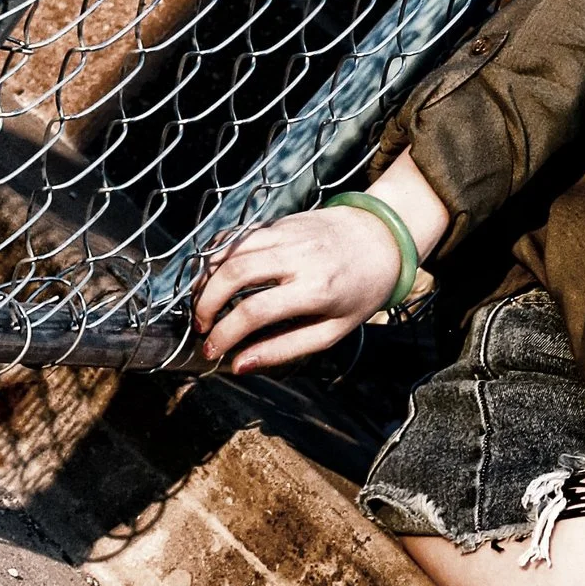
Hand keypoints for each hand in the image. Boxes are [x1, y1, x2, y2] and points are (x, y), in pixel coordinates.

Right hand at [191, 206, 402, 373]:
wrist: (383, 238)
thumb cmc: (361, 290)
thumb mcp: (333, 330)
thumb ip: (285, 348)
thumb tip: (240, 364)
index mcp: (317, 289)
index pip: (254, 311)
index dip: (224, 334)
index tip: (211, 350)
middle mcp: (300, 256)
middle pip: (234, 274)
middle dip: (206, 303)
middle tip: (201, 325)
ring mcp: (289, 233)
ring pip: (231, 250)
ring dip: (206, 279)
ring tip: (201, 304)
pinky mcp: (282, 221)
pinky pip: (239, 236)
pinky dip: (218, 255)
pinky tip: (212, 275)